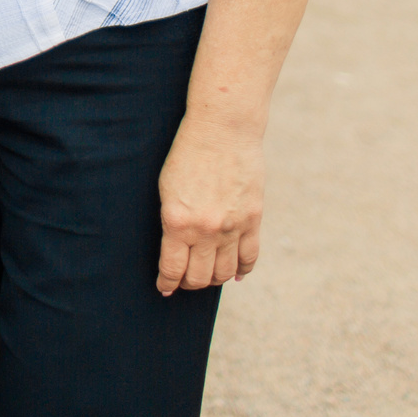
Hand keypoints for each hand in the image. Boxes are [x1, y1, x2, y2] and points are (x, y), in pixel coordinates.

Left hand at [155, 119, 264, 295]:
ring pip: (224, 273)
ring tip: (206, 275)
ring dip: (214, 279)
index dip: (167, 283)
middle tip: (183, 282)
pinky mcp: (253, 220)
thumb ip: (172, 220)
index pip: (172, 268)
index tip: (165, 287)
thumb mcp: (166, 188)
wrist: (222, 129)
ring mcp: (232, 227)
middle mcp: (205, 230)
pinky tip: (235, 273)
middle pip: (199, 277)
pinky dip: (242, 270)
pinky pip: (249, 257)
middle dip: (188, 284)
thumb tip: (175, 248)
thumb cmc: (187, 153)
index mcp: (177, 221)